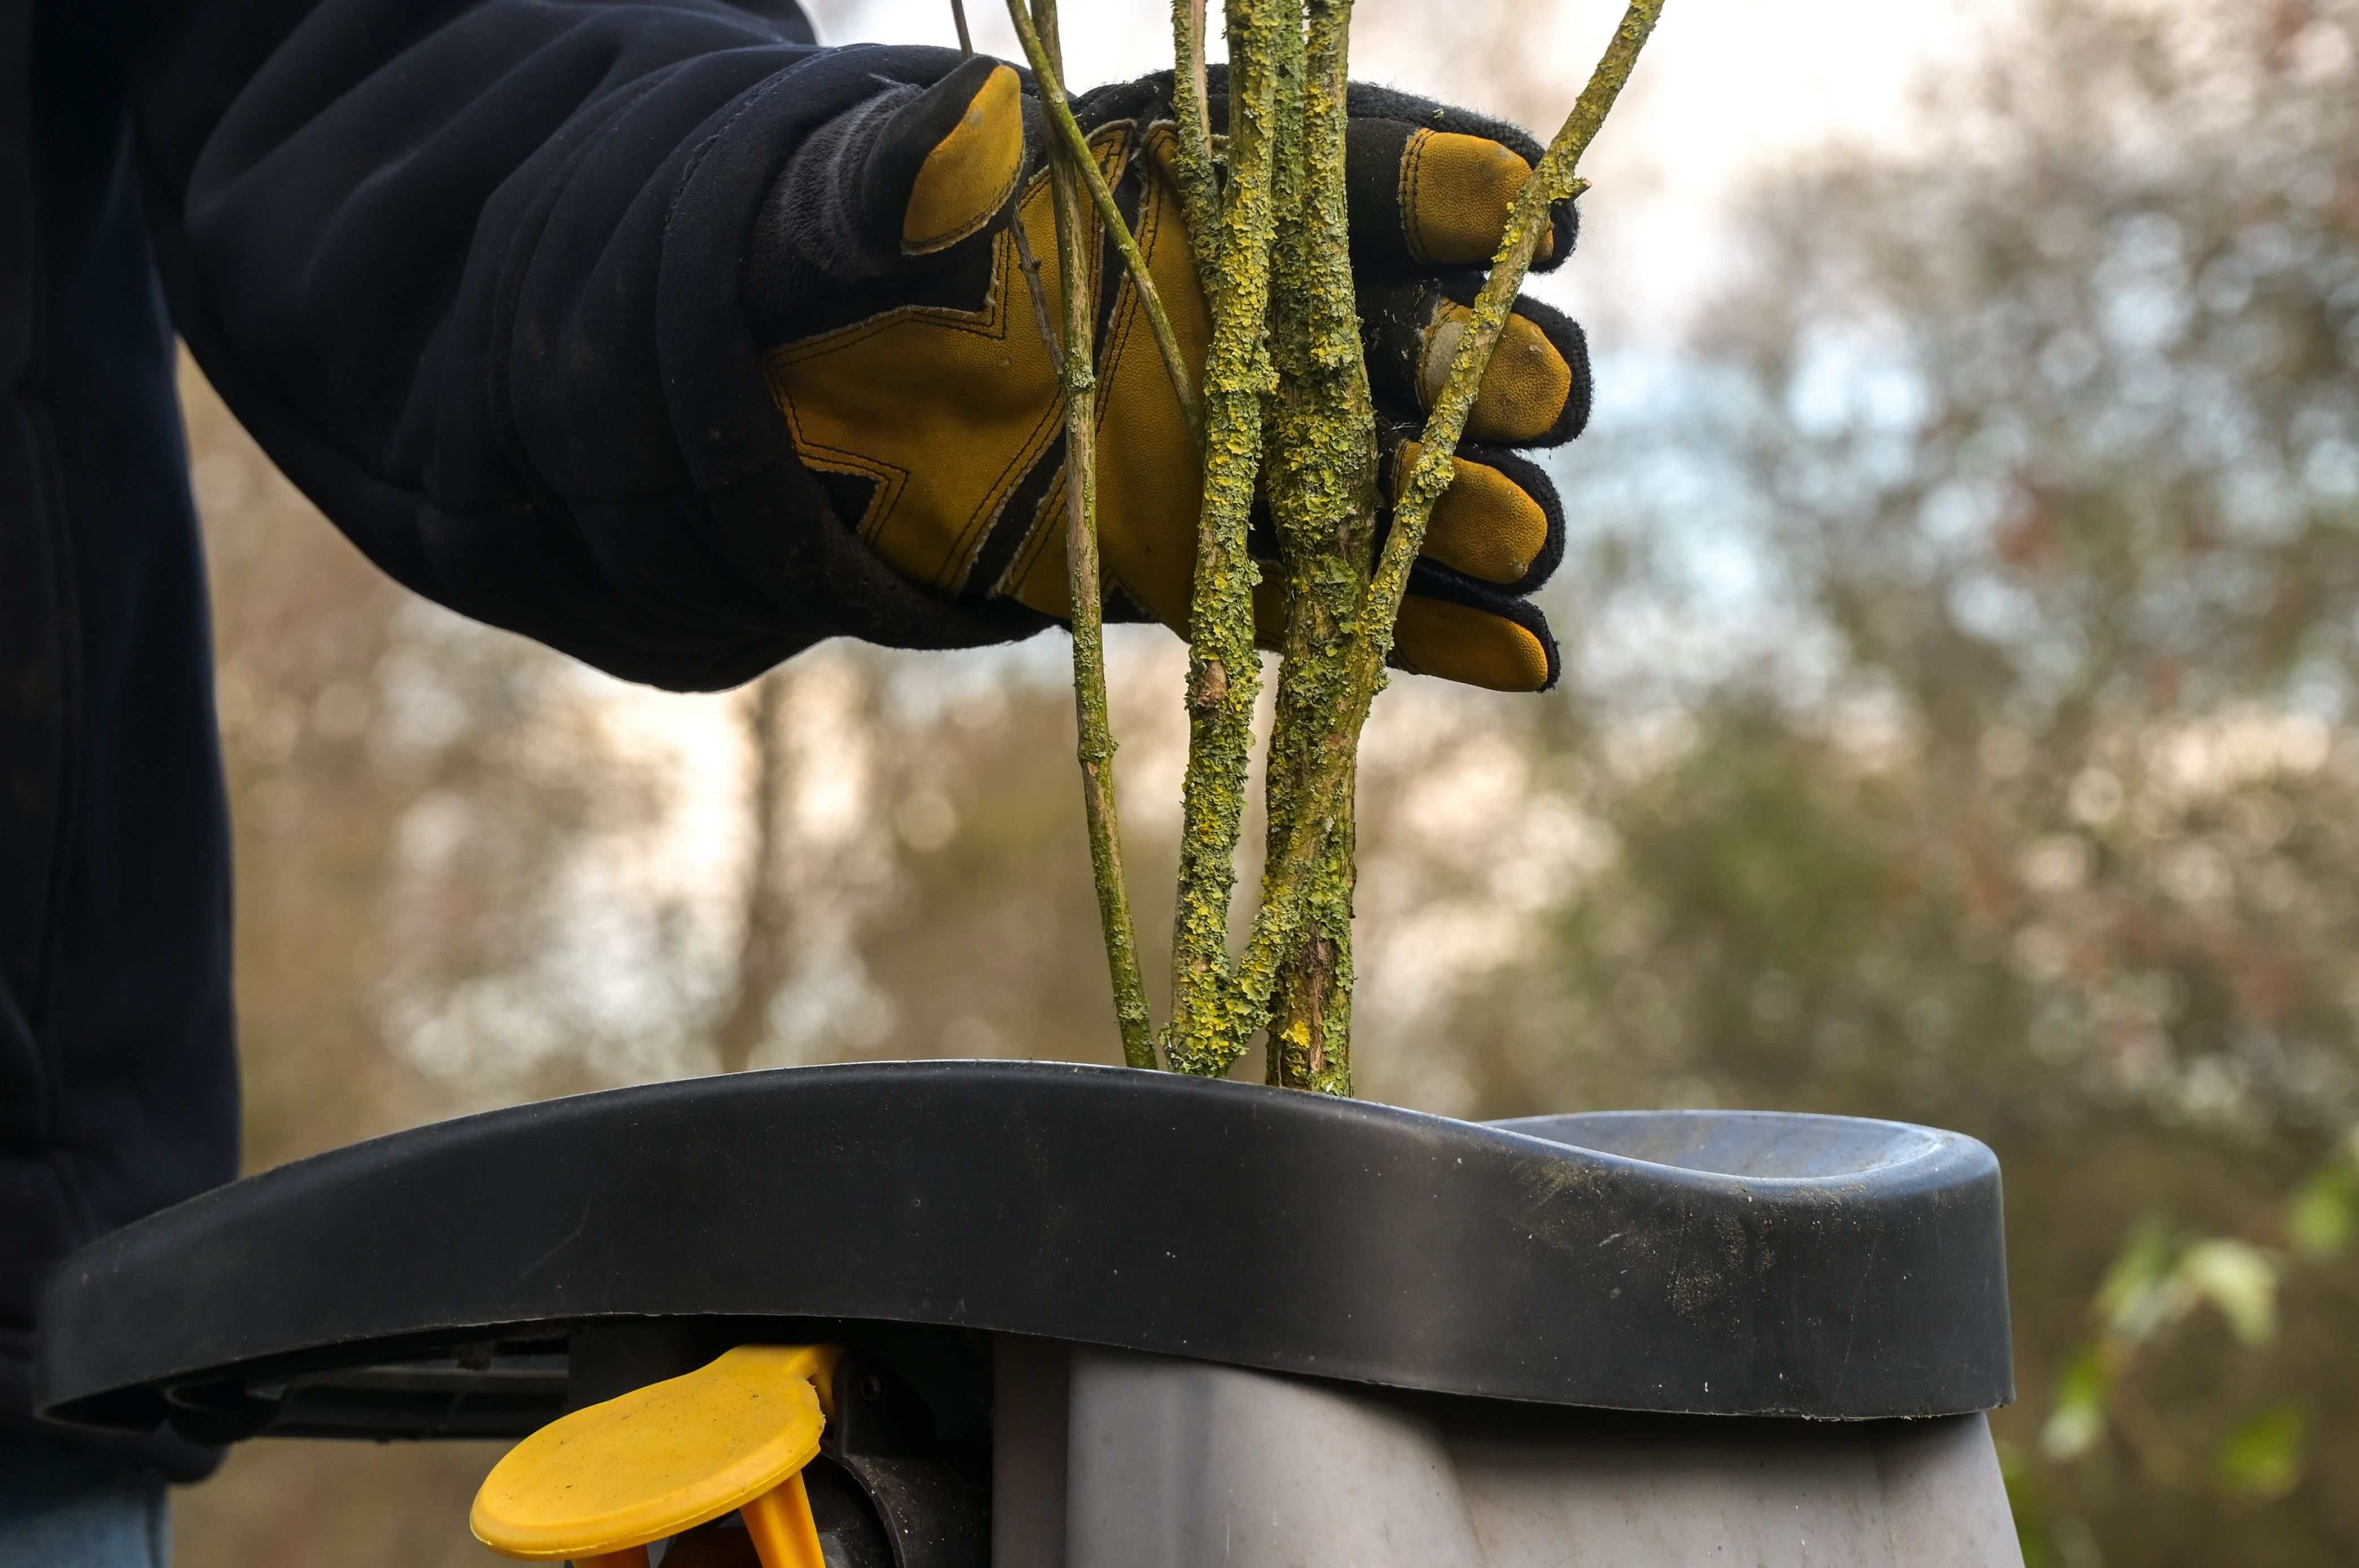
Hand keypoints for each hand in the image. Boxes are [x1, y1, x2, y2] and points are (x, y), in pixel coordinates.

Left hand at [745, 58, 1588, 691]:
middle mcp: (1282, 317)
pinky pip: (1360, 602)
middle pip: (1435, 332)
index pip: (1363, 174)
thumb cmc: (863, 272)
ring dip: (1481, 505)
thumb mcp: (868, 206)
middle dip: (1486, 364)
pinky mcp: (1239, 567)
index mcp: (1222, 191)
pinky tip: (1524, 656)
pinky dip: (1446, 634)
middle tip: (1505, 391)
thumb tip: (977, 121)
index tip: (1521, 209)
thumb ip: (922, 166)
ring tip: (1502, 537)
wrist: (835, 409)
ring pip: (1424, 477)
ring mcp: (1275, 452)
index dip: (1451, 189)